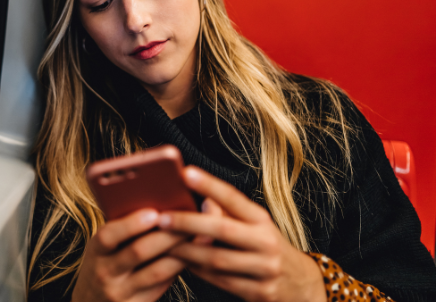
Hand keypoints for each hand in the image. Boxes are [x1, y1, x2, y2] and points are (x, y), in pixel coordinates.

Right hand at [70, 209, 185, 301]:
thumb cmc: (102, 265)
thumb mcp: (101, 249)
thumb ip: (120, 232)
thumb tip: (156, 207)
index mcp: (95, 252)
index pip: (108, 236)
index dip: (130, 224)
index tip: (153, 213)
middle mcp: (105, 272)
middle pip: (138, 251)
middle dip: (166, 234)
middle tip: (188, 220)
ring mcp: (121, 292)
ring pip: (157, 271)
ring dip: (180, 253)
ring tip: (196, 237)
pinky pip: (162, 285)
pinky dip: (178, 269)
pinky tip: (191, 256)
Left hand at [161, 166, 325, 301]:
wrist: (302, 285)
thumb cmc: (266, 247)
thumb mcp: (254, 226)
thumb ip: (228, 214)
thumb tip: (200, 201)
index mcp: (262, 220)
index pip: (234, 198)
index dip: (210, 185)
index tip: (186, 173)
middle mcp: (266, 242)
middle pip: (223, 229)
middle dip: (188, 223)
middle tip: (162, 217)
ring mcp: (265, 269)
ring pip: (217, 259)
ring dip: (186, 251)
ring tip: (162, 243)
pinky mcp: (260, 292)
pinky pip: (219, 281)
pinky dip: (197, 271)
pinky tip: (180, 262)